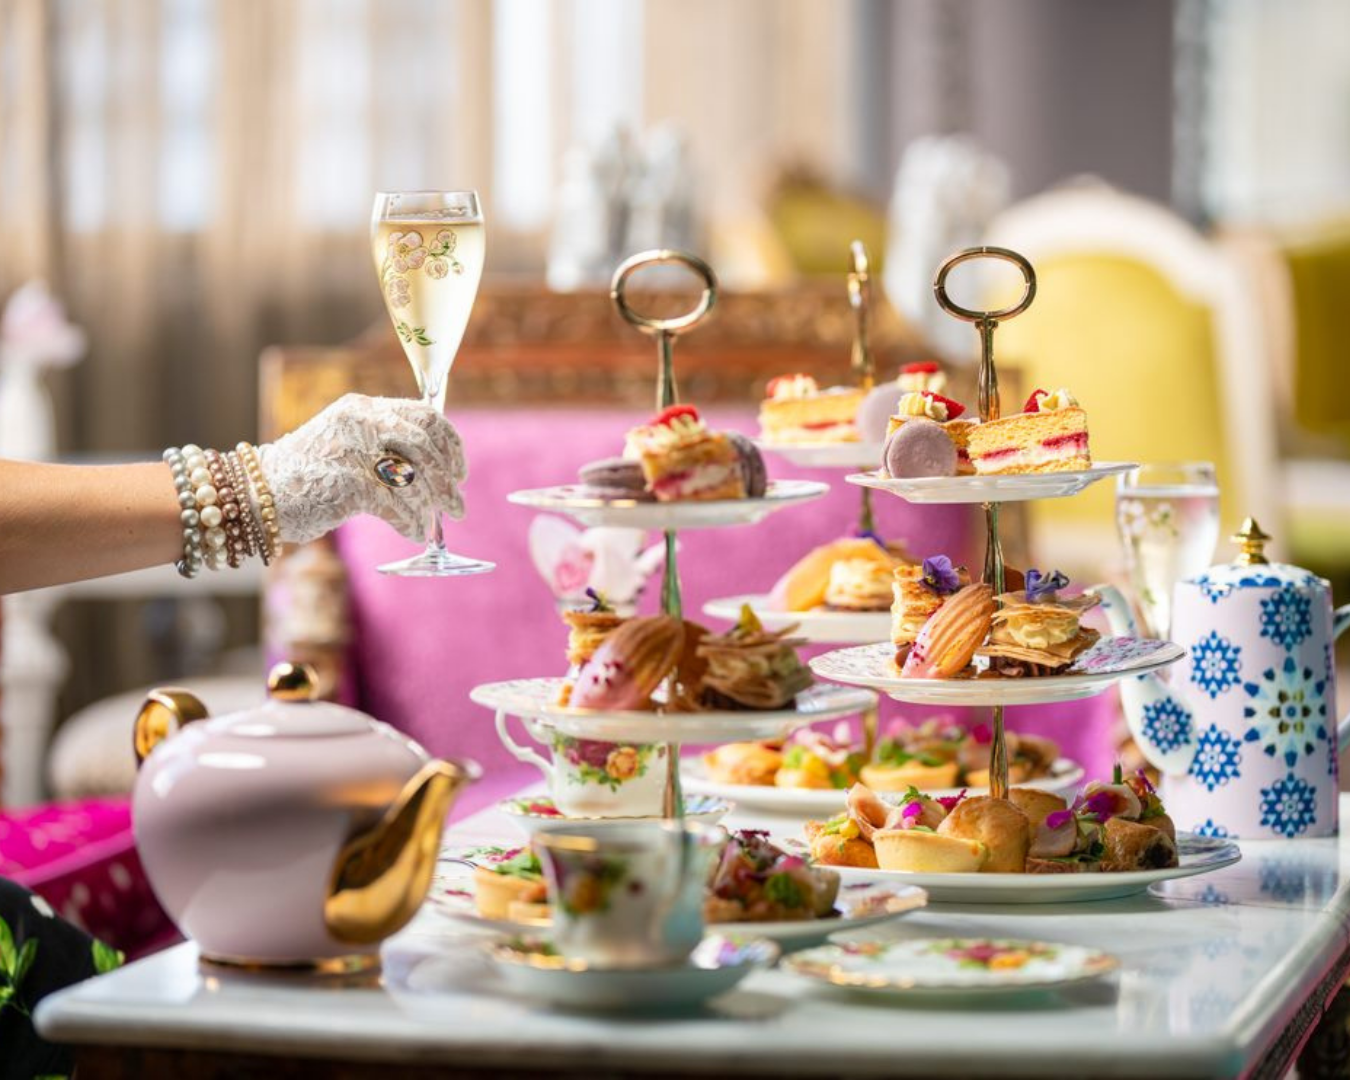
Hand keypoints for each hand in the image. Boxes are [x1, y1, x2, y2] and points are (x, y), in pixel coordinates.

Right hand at [258, 394, 466, 545]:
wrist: (255, 495)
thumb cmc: (306, 476)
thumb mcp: (347, 445)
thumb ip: (385, 445)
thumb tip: (439, 468)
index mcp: (364, 408)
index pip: (426, 416)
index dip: (451, 445)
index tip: (460, 471)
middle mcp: (361, 422)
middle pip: (426, 447)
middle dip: (448, 482)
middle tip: (457, 506)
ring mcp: (354, 451)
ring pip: (414, 480)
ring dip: (429, 508)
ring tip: (429, 525)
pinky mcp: (349, 483)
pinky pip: (396, 506)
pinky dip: (410, 523)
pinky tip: (412, 533)